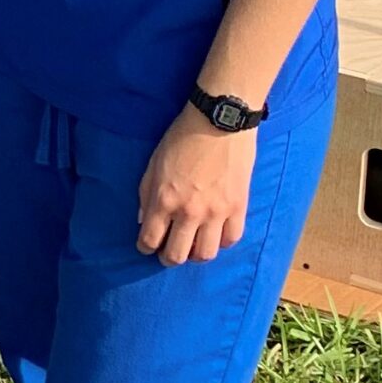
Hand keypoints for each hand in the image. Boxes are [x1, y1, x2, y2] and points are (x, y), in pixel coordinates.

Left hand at [138, 109, 256, 265]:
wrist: (218, 124)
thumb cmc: (180, 139)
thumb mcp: (152, 164)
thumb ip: (146, 194)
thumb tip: (143, 220)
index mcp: (164, 199)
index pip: (150, 239)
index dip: (145, 248)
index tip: (146, 247)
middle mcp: (189, 211)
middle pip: (177, 255)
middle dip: (168, 258)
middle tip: (167, 253)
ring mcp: (216, 213)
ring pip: (206, 254)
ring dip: (195, 255)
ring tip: (191, 246)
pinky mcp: (238, 208)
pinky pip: (230, 240)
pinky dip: (221, 242)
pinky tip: (214, 234)